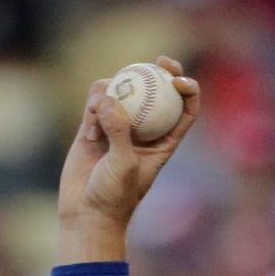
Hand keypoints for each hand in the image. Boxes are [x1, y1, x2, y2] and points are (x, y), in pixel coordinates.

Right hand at [56, 57, 201, 262]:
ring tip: (100, 117)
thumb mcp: (123, 166)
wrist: (86, 213)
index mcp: (164, 142)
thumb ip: (119, 132)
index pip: (184, 109)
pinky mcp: (94, 125)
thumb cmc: (114, 198)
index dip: (188, 89)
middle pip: (157, 91)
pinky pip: (97, 100)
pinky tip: (89, 129)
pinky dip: (93, 105)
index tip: (179, 79)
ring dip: (114, 93)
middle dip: (160, 70)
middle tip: (156, 61)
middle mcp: (144, 130)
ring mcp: (118, 125)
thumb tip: (109, 99)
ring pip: (123, 90)